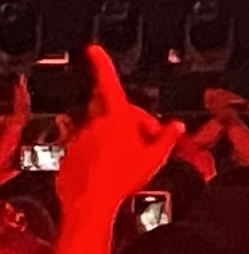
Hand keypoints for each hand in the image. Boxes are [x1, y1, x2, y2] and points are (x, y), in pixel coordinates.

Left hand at [55, 46, 177, 229]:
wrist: (89, 204)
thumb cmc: (122, 179)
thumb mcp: (155, 157)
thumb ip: (166, 137)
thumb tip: (176, 126)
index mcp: (116, 117)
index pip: (108, 83)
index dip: (101, 63)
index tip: (93, 50)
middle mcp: (94, 123)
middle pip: (111, 111)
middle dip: (127, 119)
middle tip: (144, 139)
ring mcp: (79, 138)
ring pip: (100, 129)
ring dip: (113, 137)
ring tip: (128, 160)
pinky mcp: (69, 154)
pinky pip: (87, 146)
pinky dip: (98, 152)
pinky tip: (110, 170)